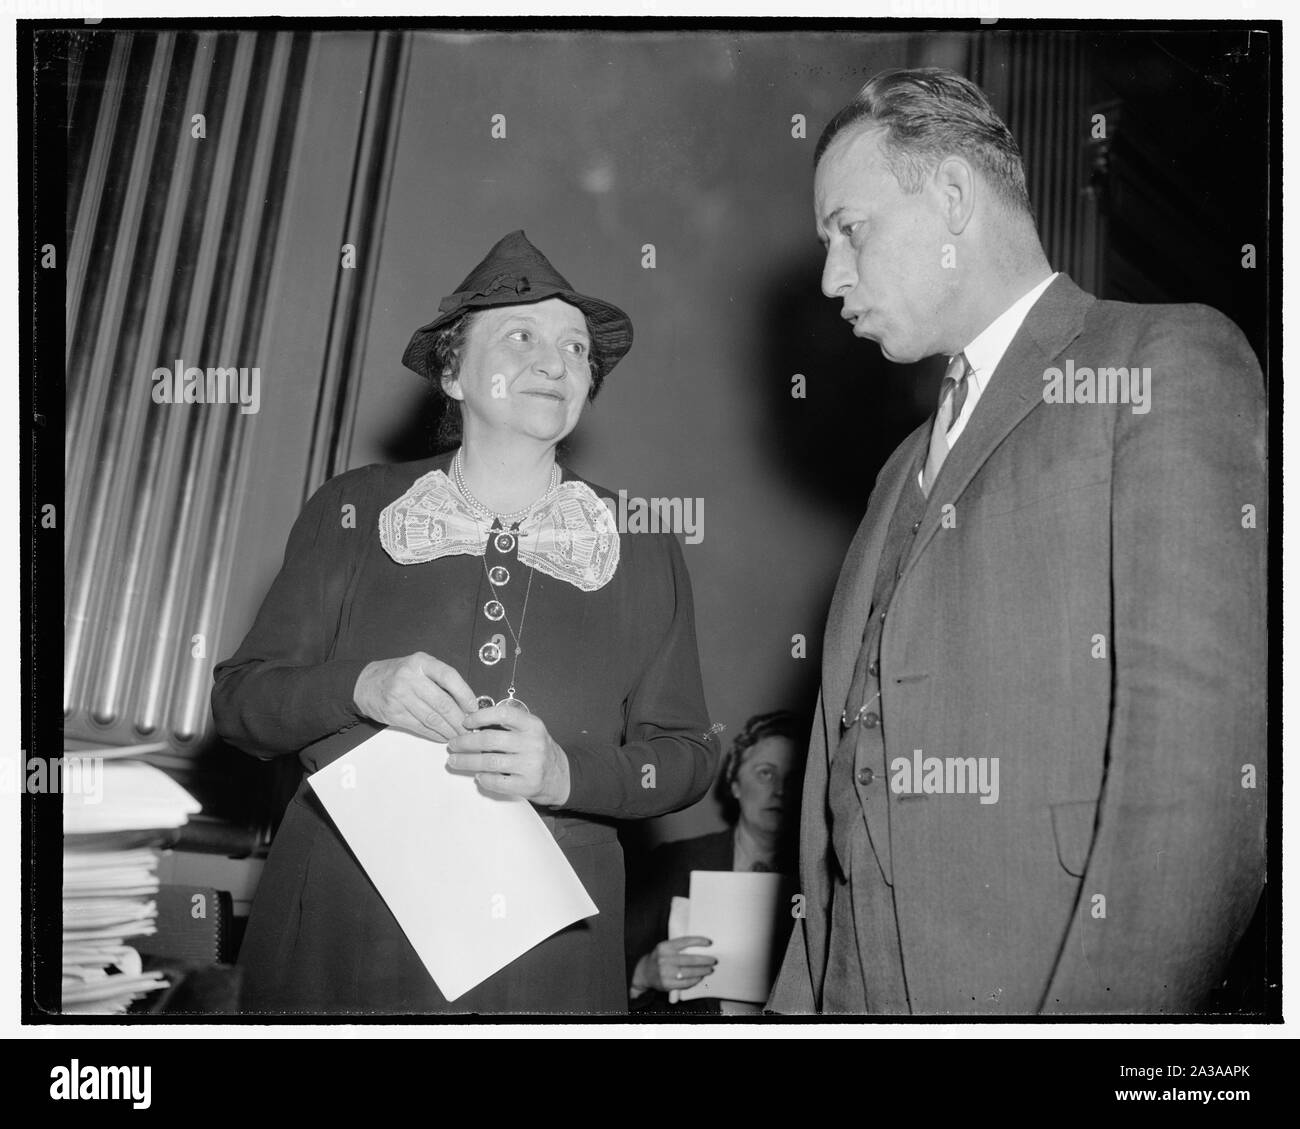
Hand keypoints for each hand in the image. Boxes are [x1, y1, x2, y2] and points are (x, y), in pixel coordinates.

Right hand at [353, 653, 478, 740]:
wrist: (365, 683)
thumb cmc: (398, 674)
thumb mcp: (419, 666)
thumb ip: (440, 679)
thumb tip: (466, 702)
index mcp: (421, 662)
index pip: (449, 677)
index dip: (464, 694)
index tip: (473, 707)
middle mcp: (410, 677)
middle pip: (442, 702)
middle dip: (460, 719)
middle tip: (470, 729)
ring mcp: (400, 696)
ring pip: (432, 718)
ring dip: (449, 730)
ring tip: (460, 736)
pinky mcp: (394, 713)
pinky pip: (420, 727)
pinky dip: (434, 734)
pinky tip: (443, 736)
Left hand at [445, 704, 571, 805]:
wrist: (560, 775)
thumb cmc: (538, 750)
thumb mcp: (529, 730)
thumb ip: (507, 726)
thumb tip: (471, 726)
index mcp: (532, 725)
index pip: (503, 714)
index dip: (480, 716)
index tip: (465, 722)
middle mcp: (533, 743)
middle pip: (490, 740)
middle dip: (465, 742)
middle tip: (452, 745)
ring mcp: (531, 765)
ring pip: (490, 762)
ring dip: (467, 762)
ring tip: (455, 761)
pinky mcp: (528, 784)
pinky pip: (498, 782)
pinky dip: (484, 779)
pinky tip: (478, 776)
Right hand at [632, 936, 715, 993]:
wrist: (644, 972)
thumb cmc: (659, 958)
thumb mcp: (665, 947)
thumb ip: (679, 947)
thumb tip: (701, 947)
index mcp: (665, 947)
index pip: (685, 941)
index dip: (698, 941)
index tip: (710, 942)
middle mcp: (664, 959)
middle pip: (690, 959)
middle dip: (705, 960)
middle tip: (714, 960)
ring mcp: (665, 973)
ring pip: (689, 972)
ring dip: (702, 971)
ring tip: (710, 969)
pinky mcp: (667, 984)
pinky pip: (685, 983)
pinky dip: (695, 980)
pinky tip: (700, 977)